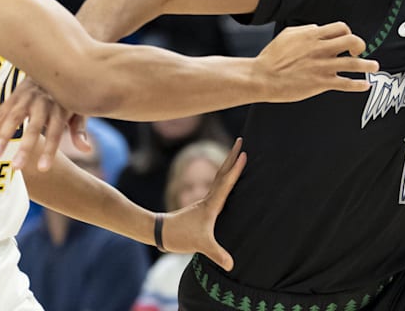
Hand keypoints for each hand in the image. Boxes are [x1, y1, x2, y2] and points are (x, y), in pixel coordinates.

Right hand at [0, 78, 92, 170]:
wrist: (53, 64)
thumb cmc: (67, 94)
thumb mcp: (78, 108)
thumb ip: (79, 129)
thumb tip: (86, 150)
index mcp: (61, 107)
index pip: (56, 131)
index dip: (50, 150)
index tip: (43, 169)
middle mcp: (44, 101)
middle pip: (34, 126)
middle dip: (24, 147)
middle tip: (16, 168)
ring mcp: (27, 96)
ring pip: (13, 117)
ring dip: (3, 137)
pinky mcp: (14, 94)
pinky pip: (1, 111)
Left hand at [158, 138, 246, 269]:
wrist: (160, 232)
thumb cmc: (180, 235)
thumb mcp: (200, 245)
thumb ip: (216, 254)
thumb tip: (232, 265)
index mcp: (211, 204)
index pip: (226, 182)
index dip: (236, 168)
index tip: (244, 153)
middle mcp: (209, 198)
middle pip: (223, 172)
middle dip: (232, 155)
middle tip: (242, 139)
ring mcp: (206, 201)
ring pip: (220, 177)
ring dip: (229, 163)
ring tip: (238, 152)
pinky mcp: (203, 206)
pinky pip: (219, 186)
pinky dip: (226, 177)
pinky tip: (228, 179)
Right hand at [253, 22, 378, 101]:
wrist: (263, 77)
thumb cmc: (272, 57)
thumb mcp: (287, 34)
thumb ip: (306, 30)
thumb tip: (319, 29)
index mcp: (313, 36)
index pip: (341, 28)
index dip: (348, 33)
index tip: (347, 41)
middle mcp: (321, 49)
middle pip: (352, 41)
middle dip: (360, 45)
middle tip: (359, 52)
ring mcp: (322, 66)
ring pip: (353, 63)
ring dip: (368, 64)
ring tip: (375, 66)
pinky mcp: (321, 83)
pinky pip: (345, 83)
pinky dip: (358, 85)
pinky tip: (365, 85)